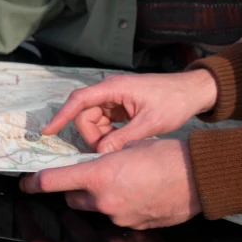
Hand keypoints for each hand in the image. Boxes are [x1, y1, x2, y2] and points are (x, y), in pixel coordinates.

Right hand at [17, 205, 181, 241]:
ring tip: (102, 210)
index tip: (21, 207)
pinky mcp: (131, 228)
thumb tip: (64, 226)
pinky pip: (116, 211)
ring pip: (92, 208)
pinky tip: (126, 215)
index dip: (25, 223)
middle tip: (72, 204)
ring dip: (93, 207)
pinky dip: (117, 211)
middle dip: (68, 209)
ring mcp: (111, 238)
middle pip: (66, 216)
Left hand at [19, 139, 201, 229]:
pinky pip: (118, 218)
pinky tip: (140, 196)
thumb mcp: (129, 149)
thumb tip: (95, 166)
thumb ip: (105, 161)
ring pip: (97, 210)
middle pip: (73, 200)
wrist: (198, 179)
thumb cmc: (166, 156)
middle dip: (75, 191)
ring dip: (100, 200)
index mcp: (98, 176)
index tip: (25, 186)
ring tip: (125, 184)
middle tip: (90, 178)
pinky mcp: (133, 227)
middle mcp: (103, 202)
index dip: (35, 184)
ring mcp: (118, 218)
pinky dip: (122, 208)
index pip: (54, 182)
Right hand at [42, 68, 218, 152]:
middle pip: (85, 114)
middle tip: (107, 150)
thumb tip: (101, 154)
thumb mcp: (150, 123)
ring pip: (94, 120)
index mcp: (115, 88)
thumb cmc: (173, 102)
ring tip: (119, 146)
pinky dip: (109, 134)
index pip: (80, 100)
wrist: (193, 92)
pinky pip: (105, 122)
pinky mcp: (121, 106)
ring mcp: (116, 98)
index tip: (48, 131)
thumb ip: (124, 138)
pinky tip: (121, 142)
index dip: (62, 115)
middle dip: (91, 134)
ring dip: (101, 136)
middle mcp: (111, 90)